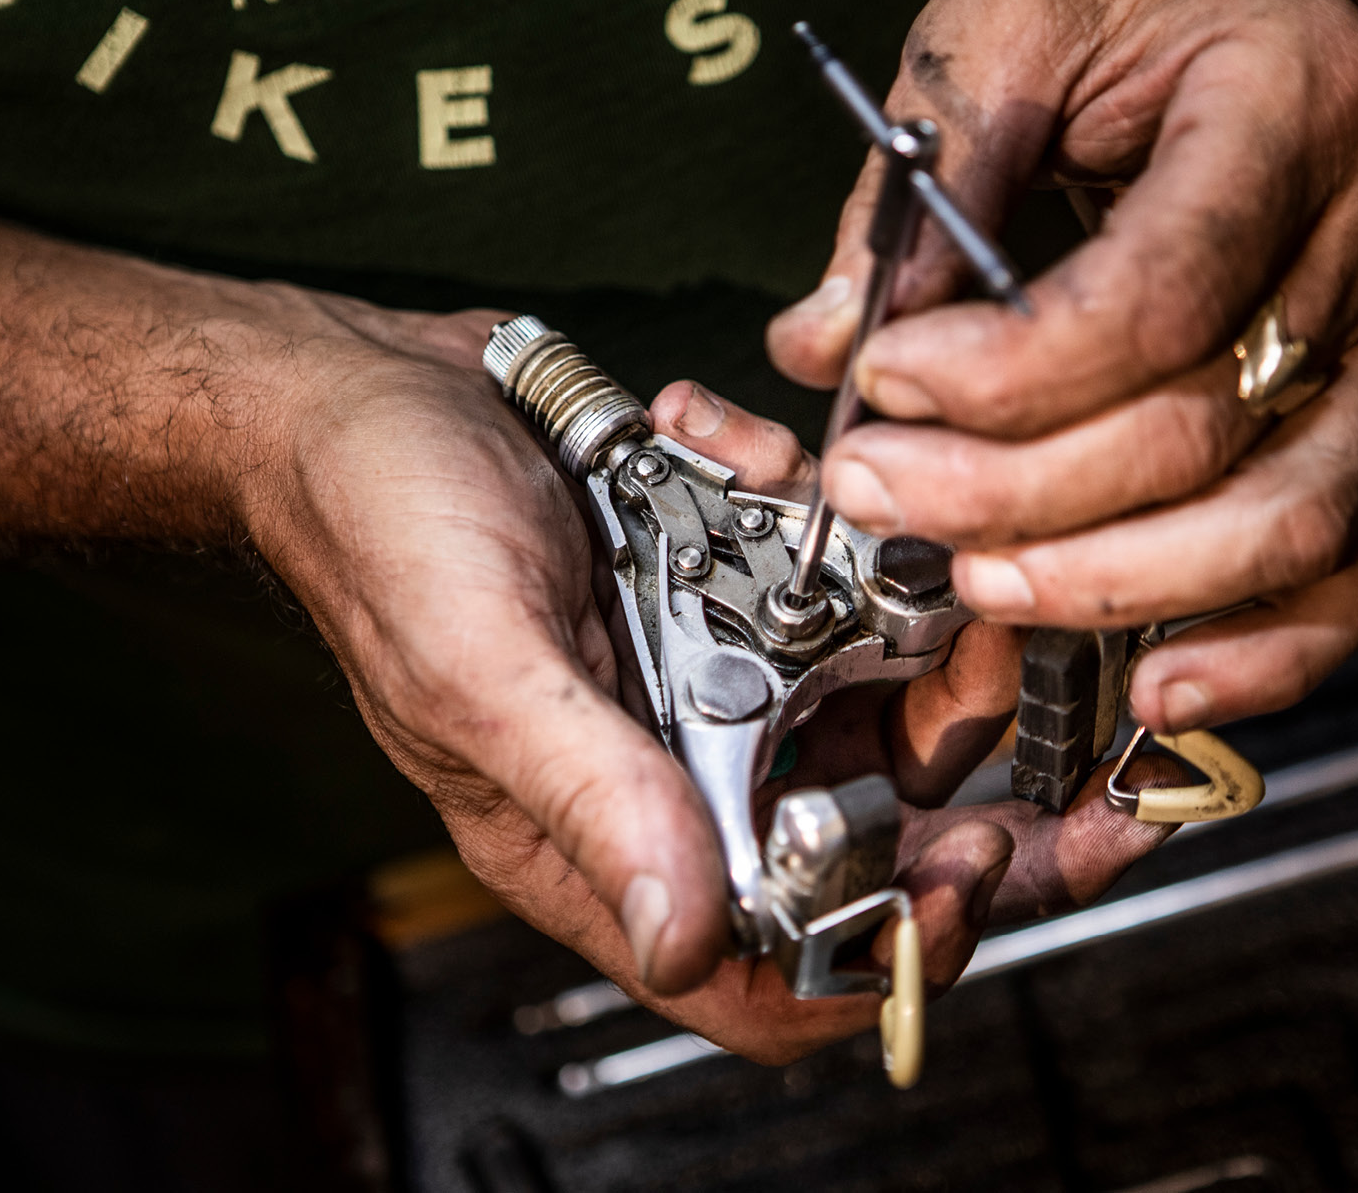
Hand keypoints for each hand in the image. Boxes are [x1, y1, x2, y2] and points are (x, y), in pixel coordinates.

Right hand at [249, 310, 1171, 1063]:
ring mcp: (708, 678)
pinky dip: (812, 508)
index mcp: (610, 839)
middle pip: (869, 827)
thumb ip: (595, 802)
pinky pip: (823, 574)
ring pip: (874, 690)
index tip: (982, 862)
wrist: (357, 390)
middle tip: (1000, 661)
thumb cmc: (380, 531)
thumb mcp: (482, 672)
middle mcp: (675, 773)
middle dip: (954, 747)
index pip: (776, 967)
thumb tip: (683, 941)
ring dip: (903, 605)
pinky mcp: (723, 585)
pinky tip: (737, 449)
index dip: (895, 948)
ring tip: (889, 529)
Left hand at [768, 0, 1357, 733]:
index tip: (884, 381)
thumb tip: (824, 344)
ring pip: (1292, 519)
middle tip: (883, 493)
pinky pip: (1353, 559)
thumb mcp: (1000, 23)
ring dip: (1121, 585)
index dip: (1008, 374)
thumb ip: (915, 190)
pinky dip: (1267, 647)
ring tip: (983, 583)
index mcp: (1288, 108)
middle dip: (1020, 494)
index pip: (1159, 295)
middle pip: (1207, 429)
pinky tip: (1159, 680)